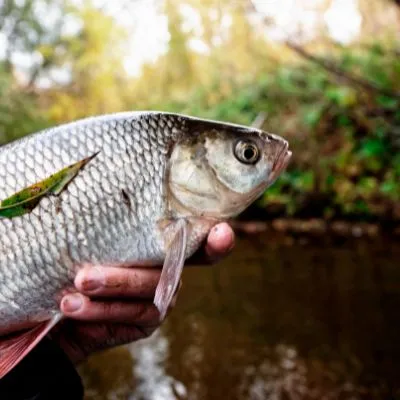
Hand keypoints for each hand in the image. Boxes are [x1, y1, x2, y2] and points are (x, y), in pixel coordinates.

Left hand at [51, 222, 234, 363]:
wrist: (65, 302)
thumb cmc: (81, 259)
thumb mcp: (92, 239)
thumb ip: (109, 228)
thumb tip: (101, 196)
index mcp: (164, 243)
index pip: (197, 237)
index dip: (215, 239)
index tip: (222, 233)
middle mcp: (171, 267)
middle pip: (164, 269)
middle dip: (123, 276)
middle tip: (83, 278)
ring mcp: (164, 295)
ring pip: (147, 292)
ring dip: (108, 293)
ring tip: (72, 296)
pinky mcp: (149, 320)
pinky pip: (132, 315)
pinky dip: (101, 313)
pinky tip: (74, 309)